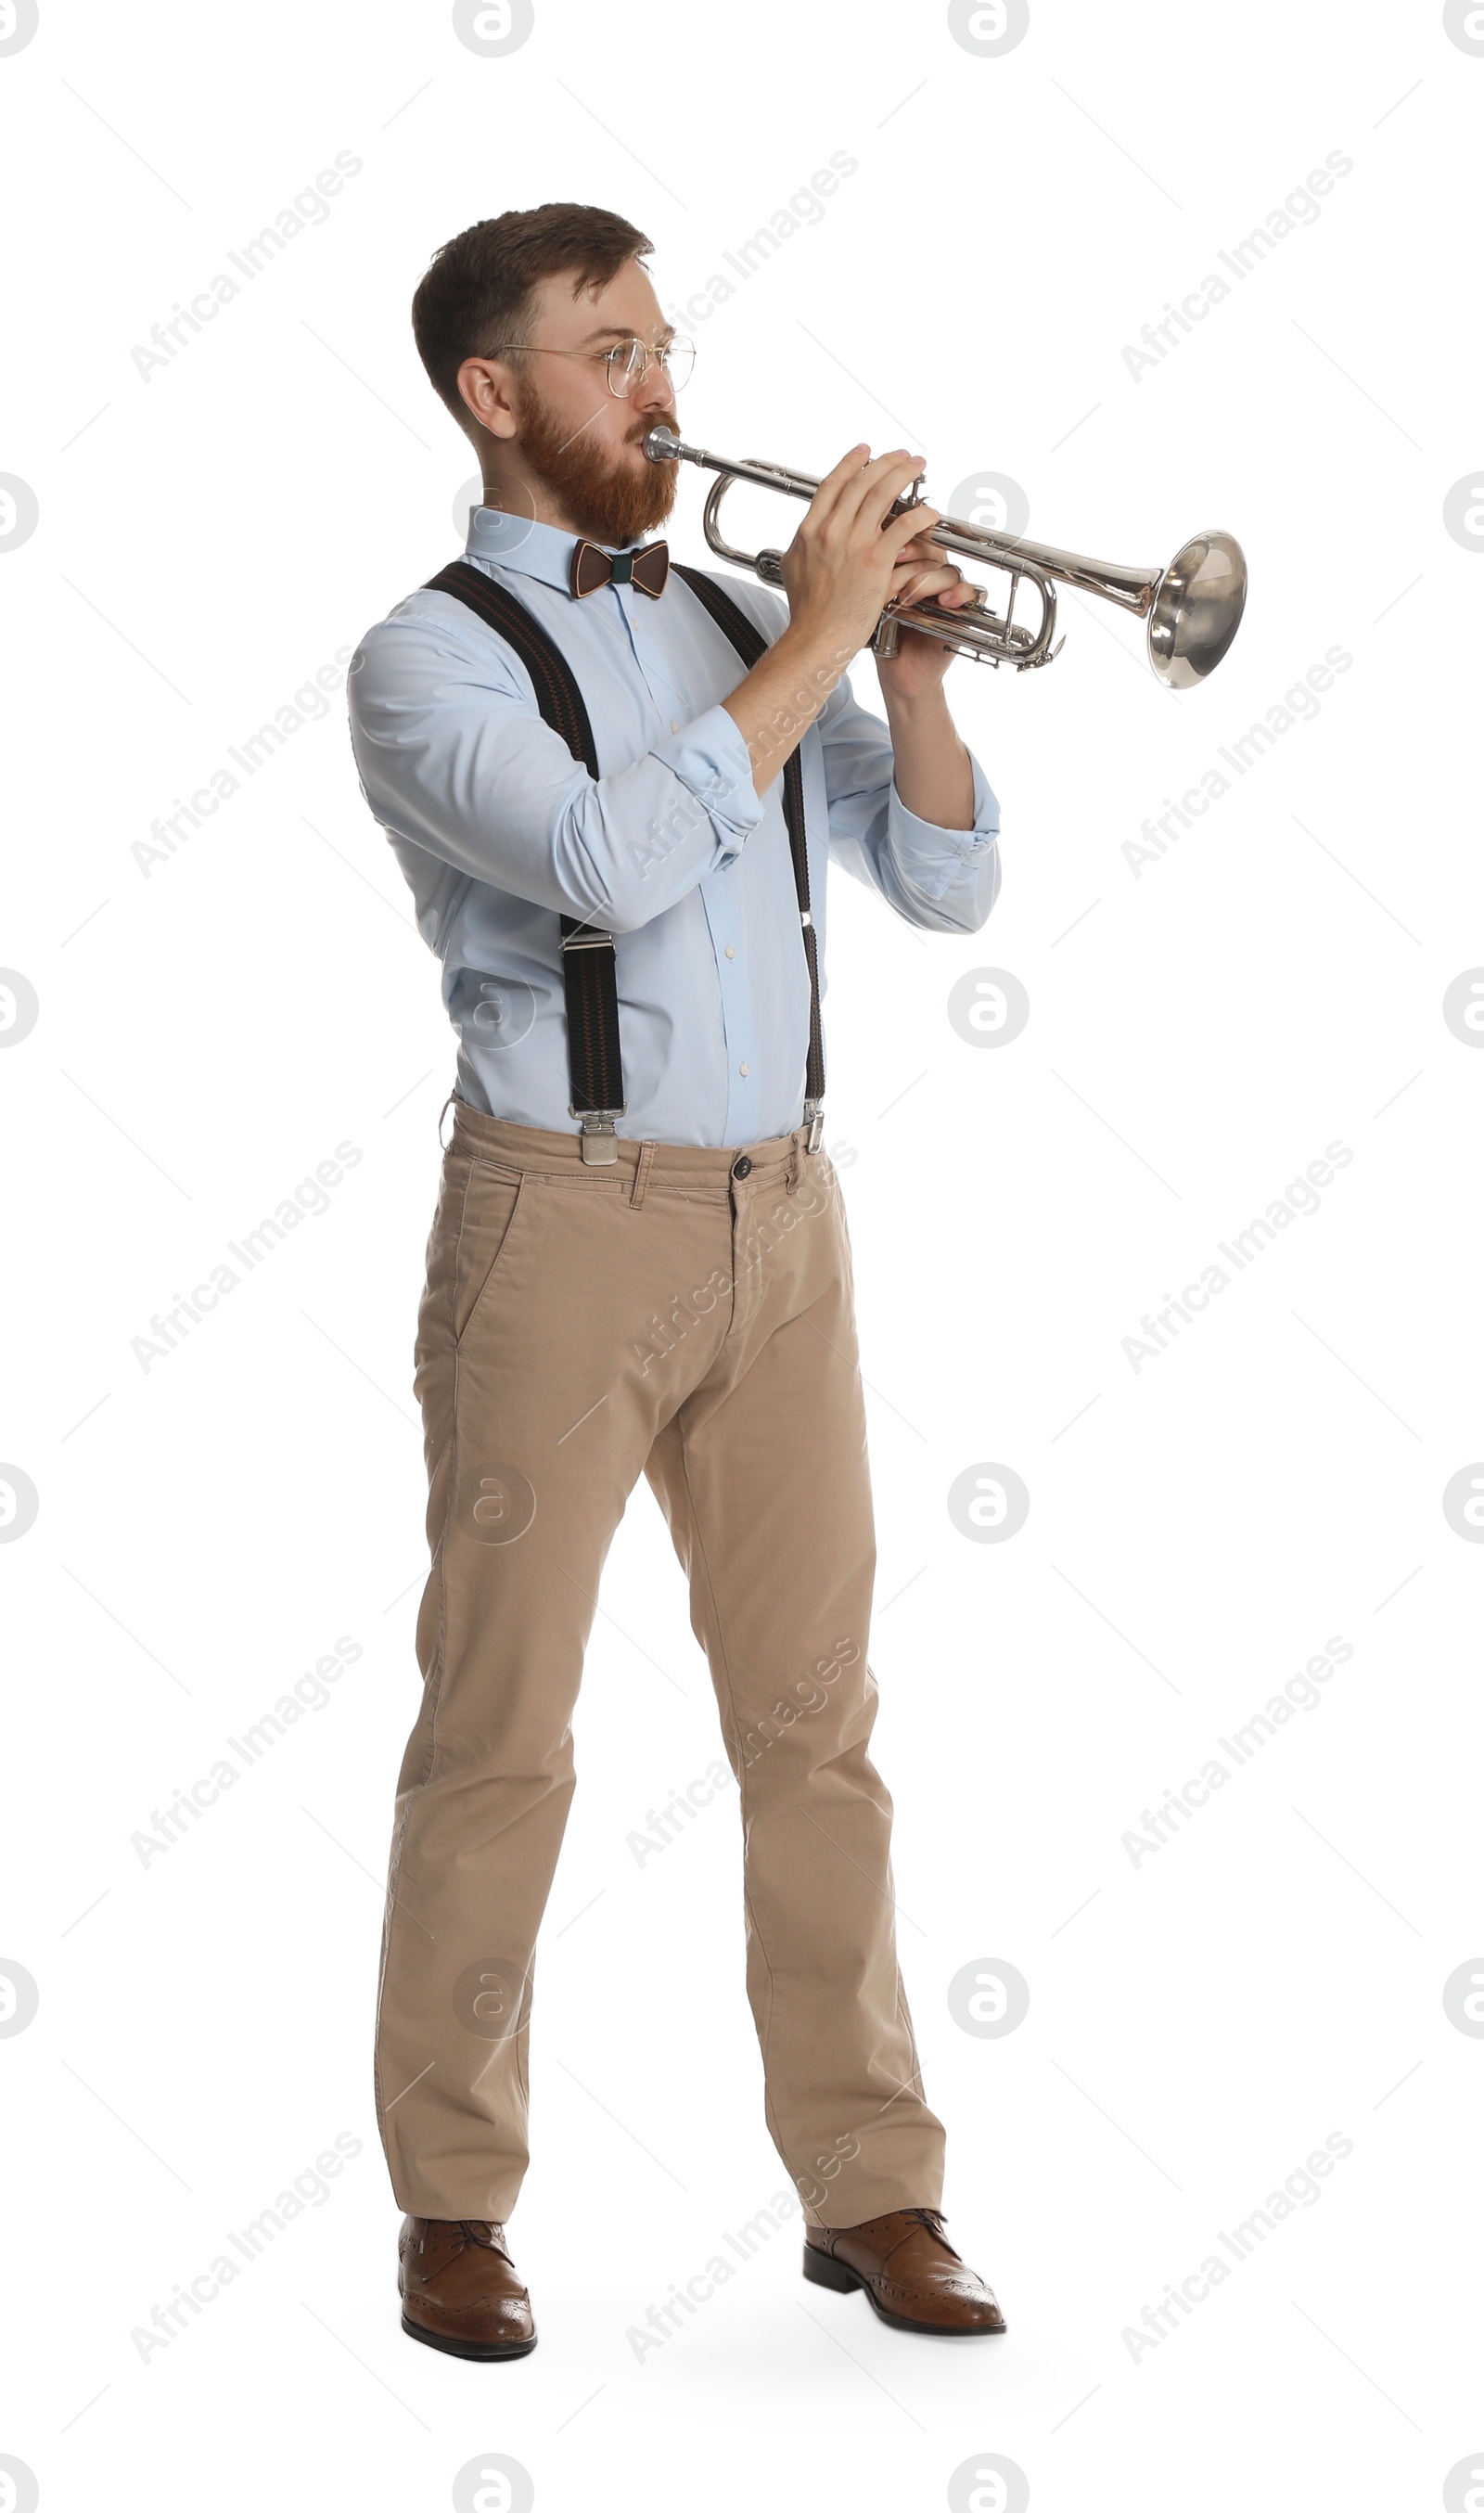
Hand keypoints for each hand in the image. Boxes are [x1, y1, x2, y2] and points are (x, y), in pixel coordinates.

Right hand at [778, 445, 942, 664]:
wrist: (817, 637)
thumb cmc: (808, 612)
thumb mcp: (794, 568)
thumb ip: (803, 544)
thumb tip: (805, 535)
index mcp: (810, 530)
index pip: (833, 484)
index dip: (851, 463)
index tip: (865, 452)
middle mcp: (831, 530)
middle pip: (861, 481)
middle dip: (885, 461)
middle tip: (901, 455)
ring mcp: (854, 543)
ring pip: (883, 494)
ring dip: (904, 474)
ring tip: (917, 465)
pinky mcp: (876, 560)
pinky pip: (904, 526)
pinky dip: (920, 514)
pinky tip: (930, 512)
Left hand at [875, 536, 985, 704]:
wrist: (898, 671)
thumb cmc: (885, 635)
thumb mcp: (876, 598)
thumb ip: (879, 571)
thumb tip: (874, 542)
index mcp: (912, 566)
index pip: (916, 538)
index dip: (906, 538)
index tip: (889, 547)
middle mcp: (933, 575)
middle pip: (934, 549)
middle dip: (913, 558)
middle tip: (896, 566)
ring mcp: (949, 592)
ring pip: (949, 571)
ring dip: (929, 580)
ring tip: (907, 597)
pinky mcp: (964, 612)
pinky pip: (974, 592)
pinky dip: (961, 593)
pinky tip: (945, 600)